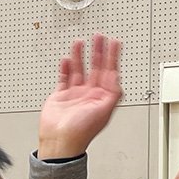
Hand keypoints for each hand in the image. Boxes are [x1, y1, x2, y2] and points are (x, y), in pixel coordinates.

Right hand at [38, 35, 122, 159]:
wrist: (60, 141)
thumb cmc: (81, 132)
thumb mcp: (103, 111)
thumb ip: (113, 93)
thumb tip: (118, 77)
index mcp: (102, 97)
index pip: (110, 72)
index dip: (113, 57)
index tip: (115, 43)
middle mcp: (90, 94)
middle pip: (96, 68)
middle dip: (98, 52)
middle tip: (99, 37)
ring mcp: (75, 94)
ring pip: (79, 70)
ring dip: (81, 56)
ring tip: (80, 42)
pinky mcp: (61, 96)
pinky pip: (64, 77)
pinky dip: (65, 68)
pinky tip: (67, 59)